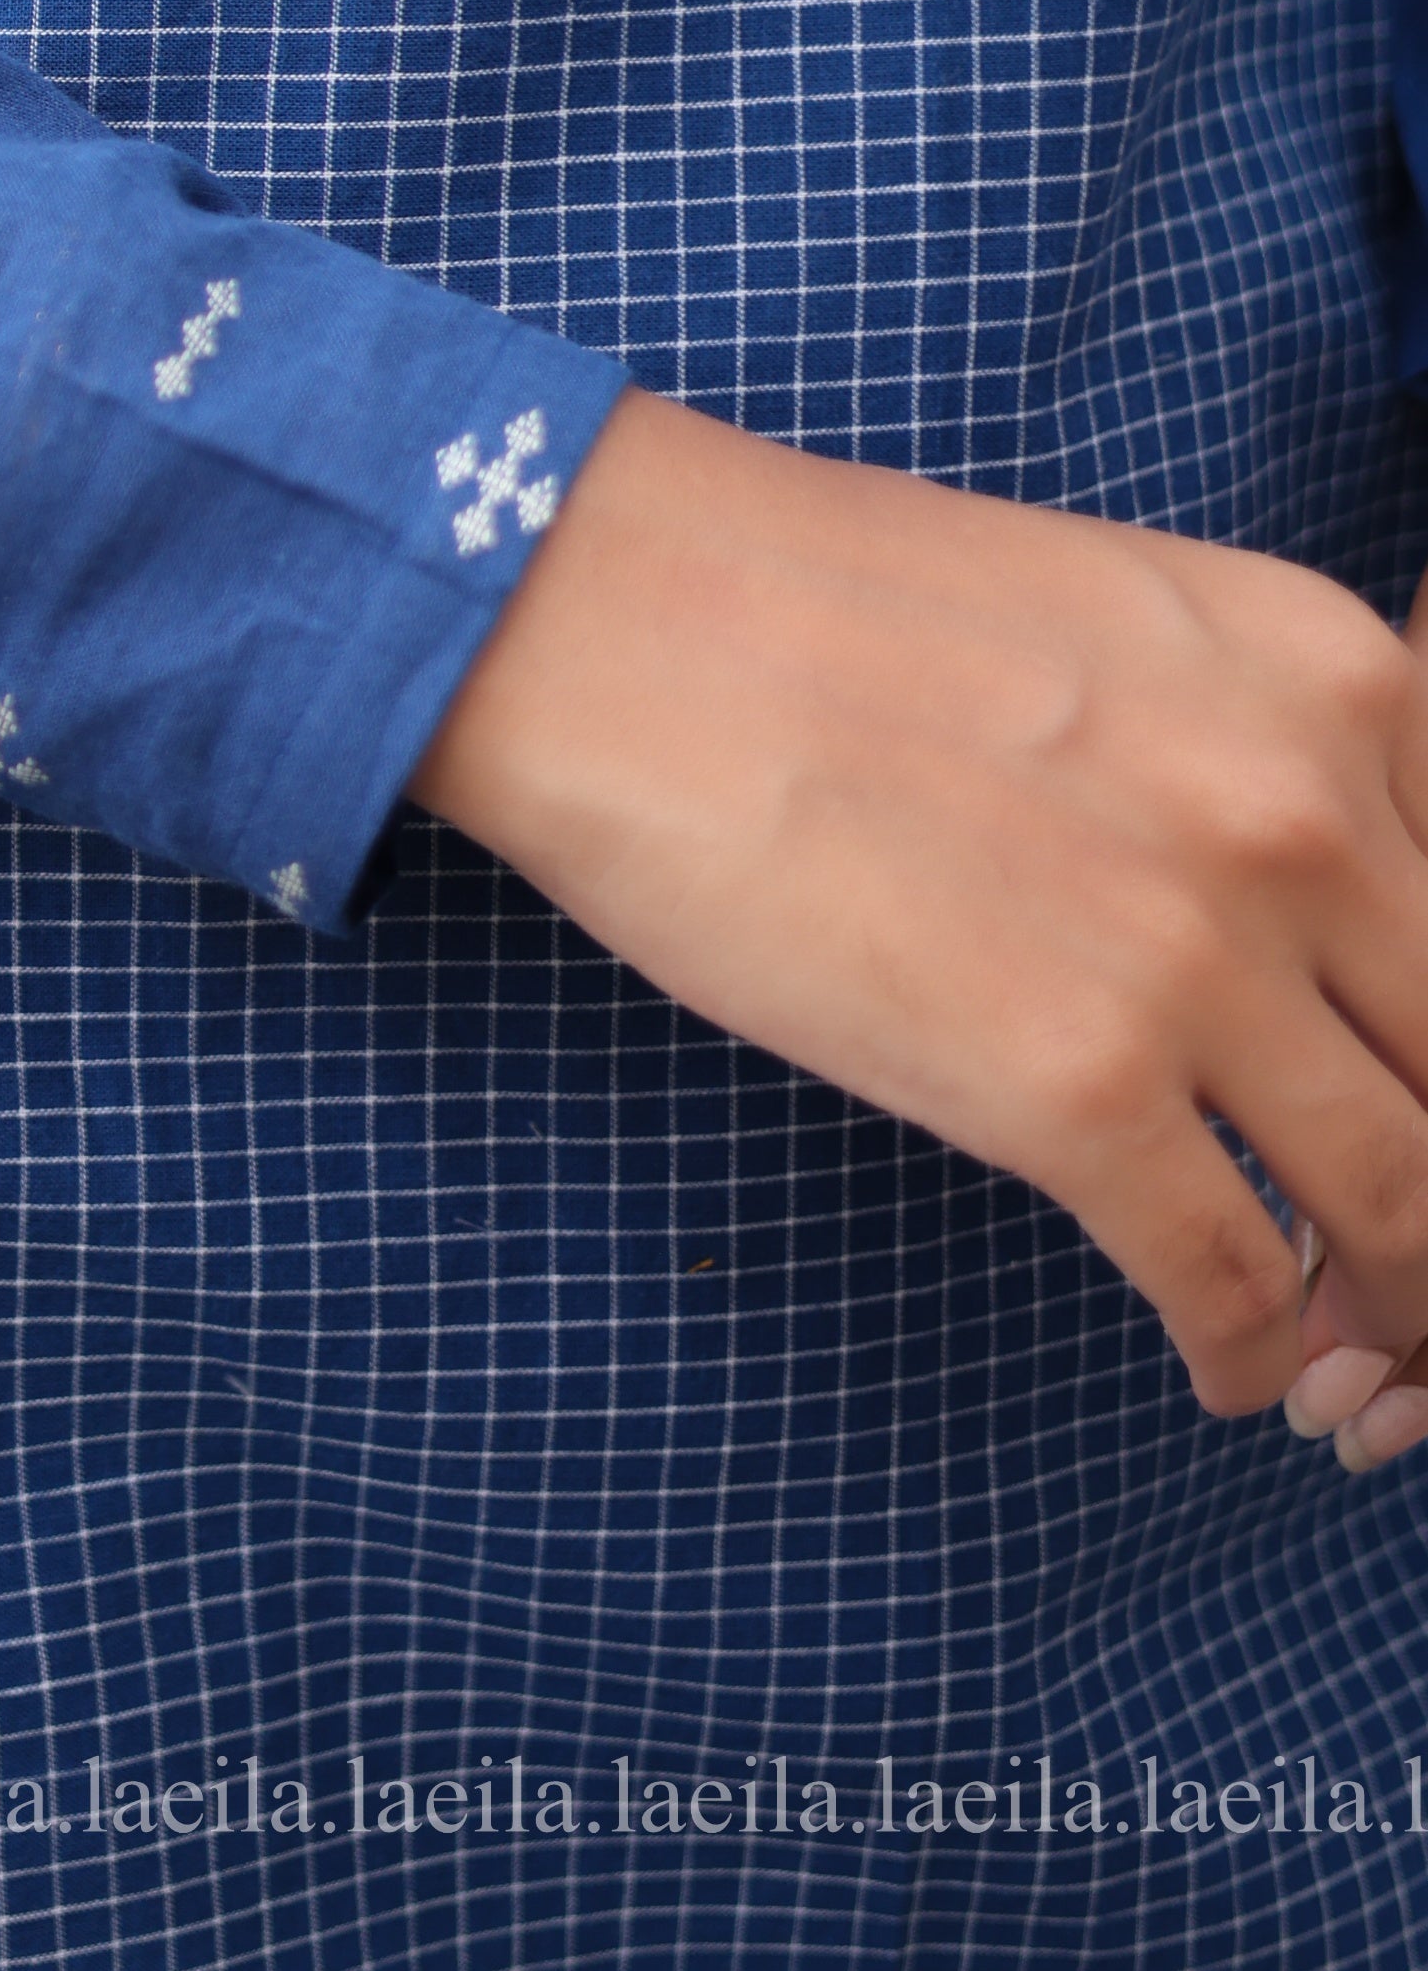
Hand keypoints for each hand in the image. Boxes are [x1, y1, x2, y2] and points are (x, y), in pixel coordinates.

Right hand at [413, 393, 1427, 1430]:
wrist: (621, 620)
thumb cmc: (828, 606)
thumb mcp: (1133, 617)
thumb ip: (1267, 746)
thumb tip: (1323, 914)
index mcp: (1337, 678)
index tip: (1414, 1092)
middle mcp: (1309, 818)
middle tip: (1411, 1258)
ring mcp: (1198, 962)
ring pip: (1404, 1203)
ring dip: (1398, 1306)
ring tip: (1360, 1352)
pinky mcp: (1072, 1090)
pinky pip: (1238, 1280)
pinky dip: (1253, 1351)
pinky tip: (1228, 1365)